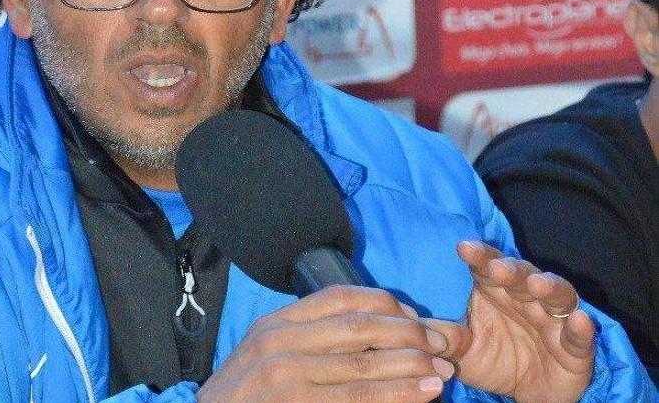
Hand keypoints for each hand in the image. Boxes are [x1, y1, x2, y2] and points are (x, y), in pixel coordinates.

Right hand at [198, 285, 454, 402]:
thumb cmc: (245, 401)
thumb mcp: (267, 360)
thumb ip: (309, 344)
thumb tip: (374, 335)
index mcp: (276, 323)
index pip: (340, 296)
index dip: (385, 303)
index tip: (416, 316)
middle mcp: (278, 342)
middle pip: (358, 327)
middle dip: (409, 333)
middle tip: (443, 345)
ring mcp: (283, 375)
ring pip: (363, 365)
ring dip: (410, 367)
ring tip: (443, 373)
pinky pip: (354, 399)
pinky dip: (394, 396)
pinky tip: (420, 396)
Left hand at [426, 241, 594, 402]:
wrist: (526, 394)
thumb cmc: (493, 360)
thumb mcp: (460, 351)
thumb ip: (439, 335)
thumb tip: (404, 322)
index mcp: (495, 290)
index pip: (486, 266)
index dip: (478, 256)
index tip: (463, 248)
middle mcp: (525, 297)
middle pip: (520, 274)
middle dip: (510, 269)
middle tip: (498, 269)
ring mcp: (553, 318)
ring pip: (555, 295)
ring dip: (549, 288)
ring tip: (539, 286)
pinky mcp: (575, 346)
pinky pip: (580, 335)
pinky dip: (581, 327)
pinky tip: (580, 320)